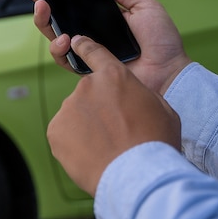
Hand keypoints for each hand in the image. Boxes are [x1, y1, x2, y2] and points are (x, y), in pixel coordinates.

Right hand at [21, 0, 191, 94]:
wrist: (169, 71)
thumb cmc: (162, 42)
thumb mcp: (145, 7)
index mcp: (101, 19)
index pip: (72, 5)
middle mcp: (90, 35)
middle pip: (56, 20)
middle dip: (41, 6)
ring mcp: (86, 53)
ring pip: (54, 38)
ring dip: (45, 23)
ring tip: (46, 11)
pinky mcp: (86, 70)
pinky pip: (64, 60)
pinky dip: (59, 49)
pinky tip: (64, 39)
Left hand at [47, 35, 180, 195]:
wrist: (137, 175)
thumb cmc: (155, 142)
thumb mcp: (161, 108)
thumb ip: (139, 93)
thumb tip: (130, 94)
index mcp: (114, 75)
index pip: (93, 52)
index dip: (85, 48)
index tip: (76, 43)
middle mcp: (87, 86)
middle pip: (88, 94)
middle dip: (97, 109)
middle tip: (115, 131)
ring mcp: (69, 107)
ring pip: (75, 115)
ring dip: (86, 127)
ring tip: (105, 147)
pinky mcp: (55, 130)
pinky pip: (64, 133)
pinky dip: (74, 143)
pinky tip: (91, 154)